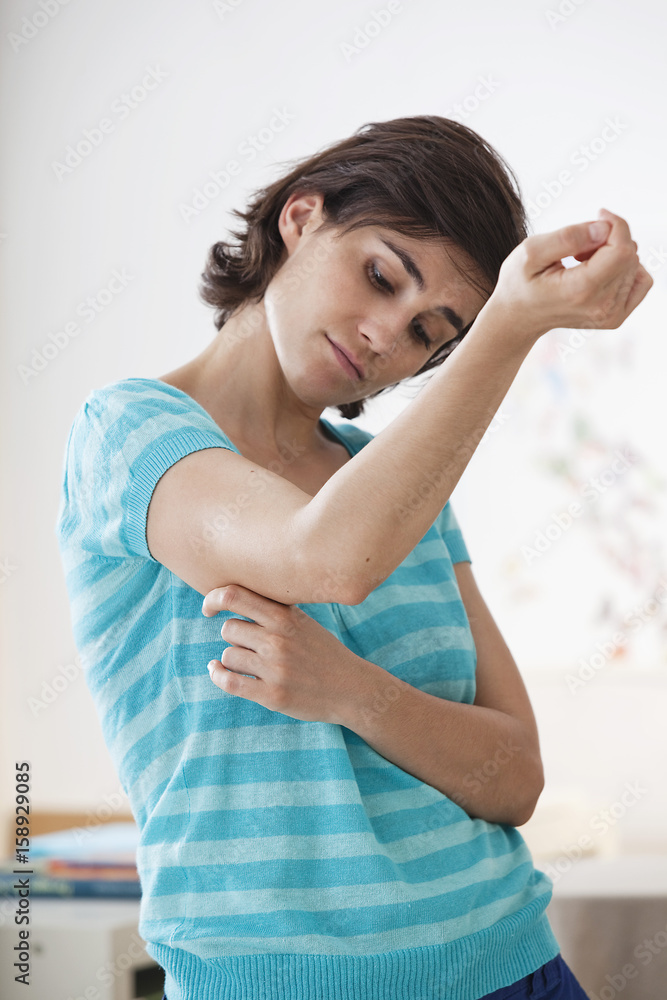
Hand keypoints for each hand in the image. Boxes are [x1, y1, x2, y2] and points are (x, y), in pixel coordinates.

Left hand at [201, 584, 364, 723]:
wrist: (351, 688)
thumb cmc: (322, 652)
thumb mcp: (302, 622)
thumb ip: (272, 609)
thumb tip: (229, 596)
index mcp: (286, 617)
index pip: (235, 596)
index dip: (214, 598)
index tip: (209, 608)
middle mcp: (279, 640)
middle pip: (228, 629)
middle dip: (235, 637)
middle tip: (251, 645)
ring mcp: (275, 668)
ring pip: (228, 655)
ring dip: (234, 660)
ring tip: (254, 664)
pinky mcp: (272, 694)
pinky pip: (228, 681)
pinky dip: (217, 675)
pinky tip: (217, 670)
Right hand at [486, 207, 652, 340]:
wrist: (518, 318)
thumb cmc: (520, 282)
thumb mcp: (531, 251)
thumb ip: (568, 237)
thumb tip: (604, 228)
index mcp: (581, 290)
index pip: (622, 249)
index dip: (615, 225)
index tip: (597, 215)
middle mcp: (601, 307)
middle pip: (630, 255)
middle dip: (610, 238)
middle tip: (579, 246)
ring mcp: (610, 315)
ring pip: (635, 265)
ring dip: (614, 253)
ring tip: (583, 261)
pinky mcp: (616, 317)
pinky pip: (641, 281)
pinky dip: (626, 268)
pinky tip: (601, 270)